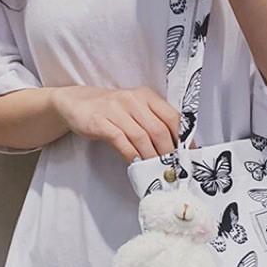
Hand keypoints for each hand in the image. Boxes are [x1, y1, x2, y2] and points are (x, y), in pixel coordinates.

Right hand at [50, 85, 181, 162]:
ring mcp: (115, 110)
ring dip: (151, 156)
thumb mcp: (136, 109)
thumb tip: (177, 147)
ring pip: (141, 137)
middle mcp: (133, 100)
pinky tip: (137, 164)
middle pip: (158, 129)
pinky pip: (120, 141)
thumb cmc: (112, 110)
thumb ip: (155, 122)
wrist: (77, 103)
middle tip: (173, 168)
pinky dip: (131, 155)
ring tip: (157, 170)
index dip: (183, 138)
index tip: (188, 155)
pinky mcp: (100, 121)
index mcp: (147, 96)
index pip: (172, 117)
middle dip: (169, 152)